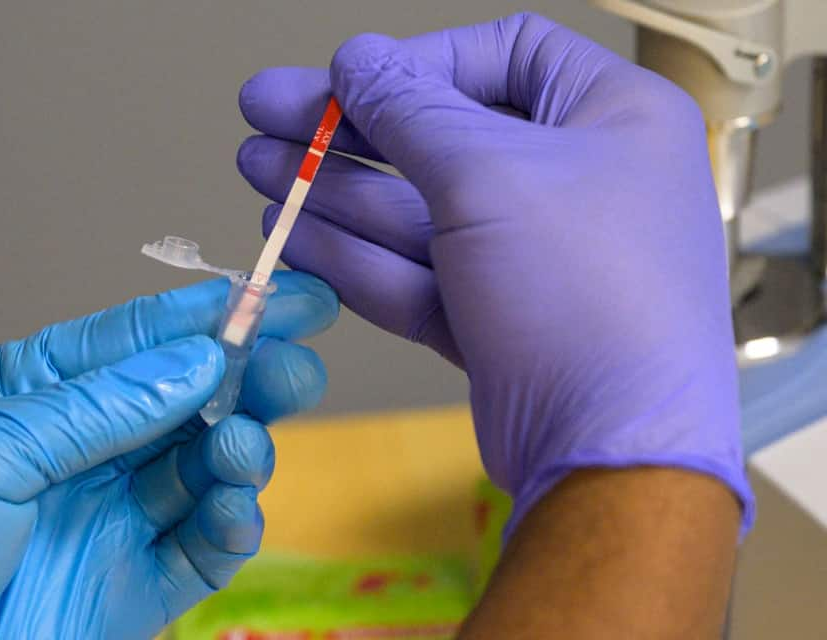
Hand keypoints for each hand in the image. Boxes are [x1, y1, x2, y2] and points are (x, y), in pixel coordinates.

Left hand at [0, 272, 337, 638]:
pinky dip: (232, 525)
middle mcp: (85, 447)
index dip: (213, 313)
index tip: (283, 293)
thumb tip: (200, 359)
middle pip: (188, 400)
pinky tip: (232, 509)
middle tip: (297, 366)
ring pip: (206, 468)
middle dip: (249, 377)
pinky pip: (203, 547)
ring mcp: (113, 516)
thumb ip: (102, 407)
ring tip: (239, 447)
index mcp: (34, 391)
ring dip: (241, 450)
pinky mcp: (134, 584)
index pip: (138, 340)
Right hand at [236, 13, 752, 533]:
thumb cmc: (583, 293)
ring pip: (419, 212)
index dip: (417, 61)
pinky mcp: (495, 319)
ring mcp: (533, 257)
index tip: (346, 77)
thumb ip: (409, 109)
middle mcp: (576, 181)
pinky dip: (355, 256)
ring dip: (335, 190)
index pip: (504, 55)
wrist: (609, 451)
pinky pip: (418, 273)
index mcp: (611, 117)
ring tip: (260, 168)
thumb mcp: (485, 173)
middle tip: (267, 113)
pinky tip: (292, 234)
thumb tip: (358, 59)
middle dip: (348, 130)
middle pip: (442, 136)